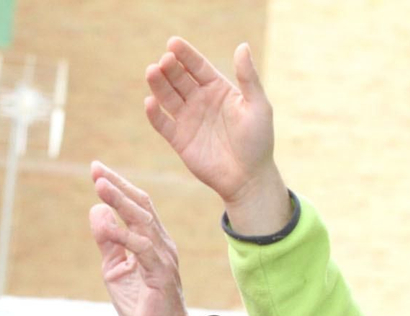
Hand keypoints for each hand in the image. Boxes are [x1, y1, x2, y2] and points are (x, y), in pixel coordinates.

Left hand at [89, 163, 211, 315]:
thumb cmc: (143, 305)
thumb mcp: (116, 270)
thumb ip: (108, 243)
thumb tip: (96, 211)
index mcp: (153, 240)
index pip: (137, 205)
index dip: (118, 186)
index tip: (97, 170)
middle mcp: (162, 243)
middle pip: (140, 206)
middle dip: (117, 185)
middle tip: (96, 169)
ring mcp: (163, 258)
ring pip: (142, 221)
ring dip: (119, 202)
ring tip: (99, 186)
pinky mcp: (161, 274)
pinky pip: (142, 249)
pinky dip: (123, 235)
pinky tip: (106, 225)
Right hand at [144, 38, 289, 233]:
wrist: (249, 178)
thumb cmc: (258, 142)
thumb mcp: (258, 106)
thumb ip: (248, 77)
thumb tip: (242, 46)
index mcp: (218, 89)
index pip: (198, 67)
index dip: (186, 55)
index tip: (173, 43)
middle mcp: (201, 101)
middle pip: (180, 79)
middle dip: (170, 68)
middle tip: (163, 60)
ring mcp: (188, 120)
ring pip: (168, 97)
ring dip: (159, 85)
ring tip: (151, 72)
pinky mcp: (180, 141)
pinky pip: (163, 124)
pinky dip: (155, 114)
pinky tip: (150, 102)